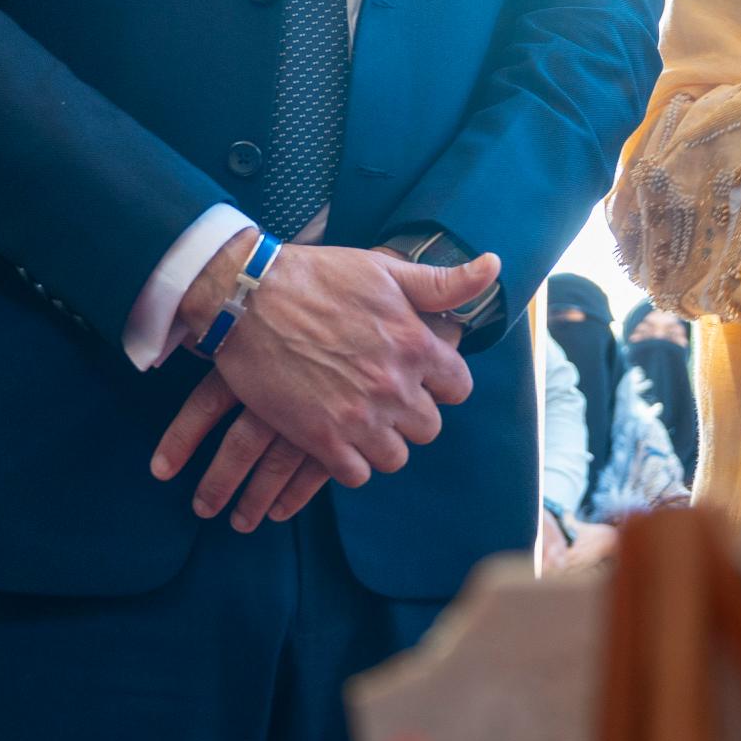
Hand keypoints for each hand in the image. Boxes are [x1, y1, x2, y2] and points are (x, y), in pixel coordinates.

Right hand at [149, 244, 493, 529]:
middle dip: (409, 415)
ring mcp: (359, 417)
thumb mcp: (384, 269)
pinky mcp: (321, 439)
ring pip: (395, 456)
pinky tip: (334, 440)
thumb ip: (441, 281)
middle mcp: (395, 386)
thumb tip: (493, 266)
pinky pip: (356, 474)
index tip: (417, 377)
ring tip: (359, 422)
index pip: (458, 388)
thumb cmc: (316, 277)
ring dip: (381, 443)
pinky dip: (348, 462)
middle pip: (428, 428)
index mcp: (416, 344)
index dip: (438, 384)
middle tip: (381, 399)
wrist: (247, 298)